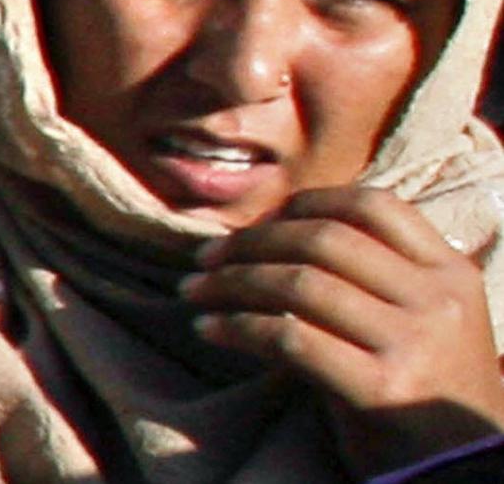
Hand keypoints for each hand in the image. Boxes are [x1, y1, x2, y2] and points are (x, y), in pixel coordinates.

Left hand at [184, 184, 503, 475]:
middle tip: (204, 257)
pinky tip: (209, 330)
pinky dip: (236, 328)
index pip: (374, 206)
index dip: (307, 202)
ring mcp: (415, 344)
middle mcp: (437, 302)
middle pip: (324, 239)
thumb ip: (373, 273)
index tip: (259, 220)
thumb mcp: (425, 318)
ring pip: (299, 284)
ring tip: (193, 291)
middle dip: (250, 241)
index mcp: (452, 274)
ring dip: (230, 282)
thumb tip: (269, 228)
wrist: (467, 472)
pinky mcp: (384, 390)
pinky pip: (290, 339)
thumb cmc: (426, 389)